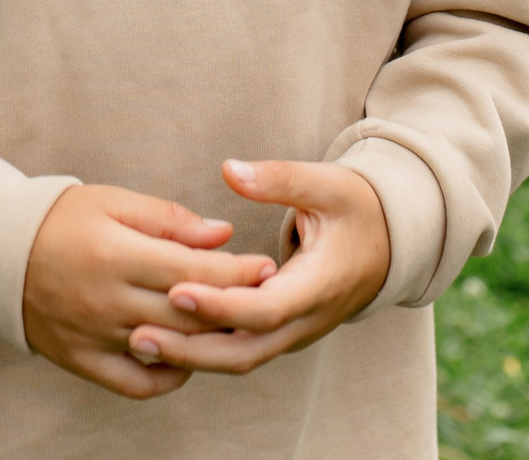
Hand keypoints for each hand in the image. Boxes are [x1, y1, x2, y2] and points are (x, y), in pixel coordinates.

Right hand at [22, 184, 277, 399]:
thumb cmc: (60, 219)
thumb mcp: (111, 202)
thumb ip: (168, 219)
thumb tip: (222, 233)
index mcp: (115, 254)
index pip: (193, 269)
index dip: (236, 270)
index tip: (267, 266)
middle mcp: (106, 301)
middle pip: (188, 312)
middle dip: (235, 305)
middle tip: (267, 297)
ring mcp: (94, 336)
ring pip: (168, 348)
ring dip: (208, 341)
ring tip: (237, 325)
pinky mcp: (82, 360)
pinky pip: (136, 383)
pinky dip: (168, 377)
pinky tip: (187, 359)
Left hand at [128, 158, 389, 377]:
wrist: (390, 243)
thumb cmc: (357, 208)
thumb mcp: (327, 184)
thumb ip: (279, 178)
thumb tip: (230, 170)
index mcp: (319, 285)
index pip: (264, 310)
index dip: (220, 306)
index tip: (175, 291)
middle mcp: (306, 320)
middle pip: (245, 351)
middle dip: (191, 349)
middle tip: (139, 334)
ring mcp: (294, 332)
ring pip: (240, 358)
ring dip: (191, 355)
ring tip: (138, 340)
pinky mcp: (281, 332)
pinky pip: (240, 350)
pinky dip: (203, 350)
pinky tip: (163, 339)